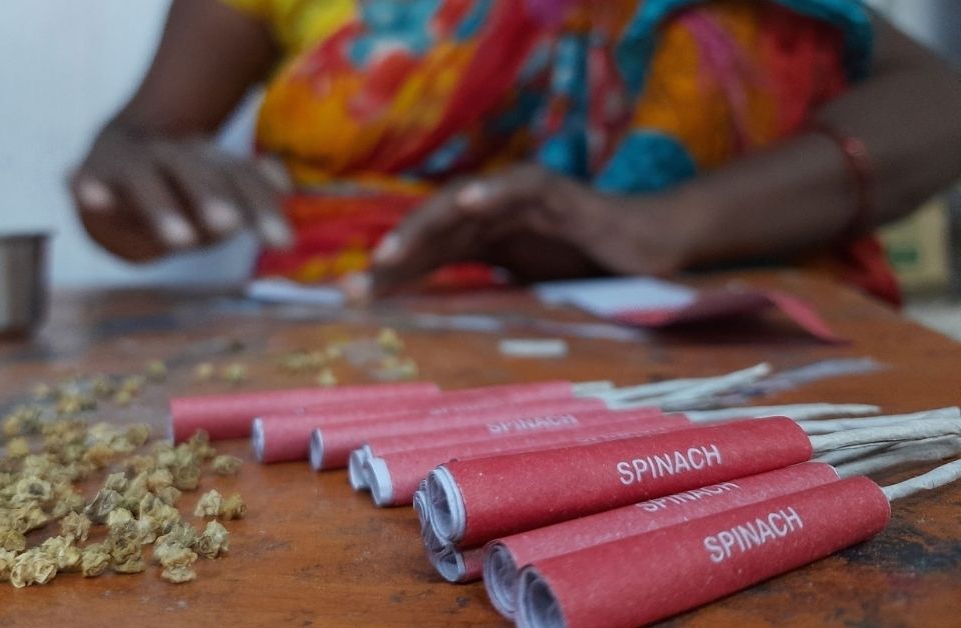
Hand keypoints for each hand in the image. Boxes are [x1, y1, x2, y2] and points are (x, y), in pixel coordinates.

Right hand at [69, 120, 293, 262]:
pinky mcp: (93, 170)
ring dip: (162, 208)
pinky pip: (90, 178)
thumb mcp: (215, 196)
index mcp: (209, 161)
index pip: (239, 178)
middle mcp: (173, 154)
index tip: (281, 242)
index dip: (261, 206)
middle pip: (195, 173)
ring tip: (181, 241)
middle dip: (212, 199)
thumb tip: (284, 187)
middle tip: (228, 227)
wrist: (117, 152)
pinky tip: (91, 199)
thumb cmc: (179, 189)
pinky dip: (90, 187)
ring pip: (147, 179)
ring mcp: (132, 160)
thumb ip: (250, 198)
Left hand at [362, 165, 693, 295]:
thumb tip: (441, 348)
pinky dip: (495, 191)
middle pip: (429, 234)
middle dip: (391, 259)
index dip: (388, 278)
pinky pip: (520, 186)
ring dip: (424, 227)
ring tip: (390, 253)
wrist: (648, 250)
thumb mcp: (525, 301)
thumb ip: (485, 308)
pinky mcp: (555, 191)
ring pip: (460, 206)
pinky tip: (469, 203)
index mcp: (477, 242)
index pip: (423, 258)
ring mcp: (517, 201)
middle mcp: (488, 217)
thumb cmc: (586, 275)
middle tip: (354, 288)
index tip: (350, 303)